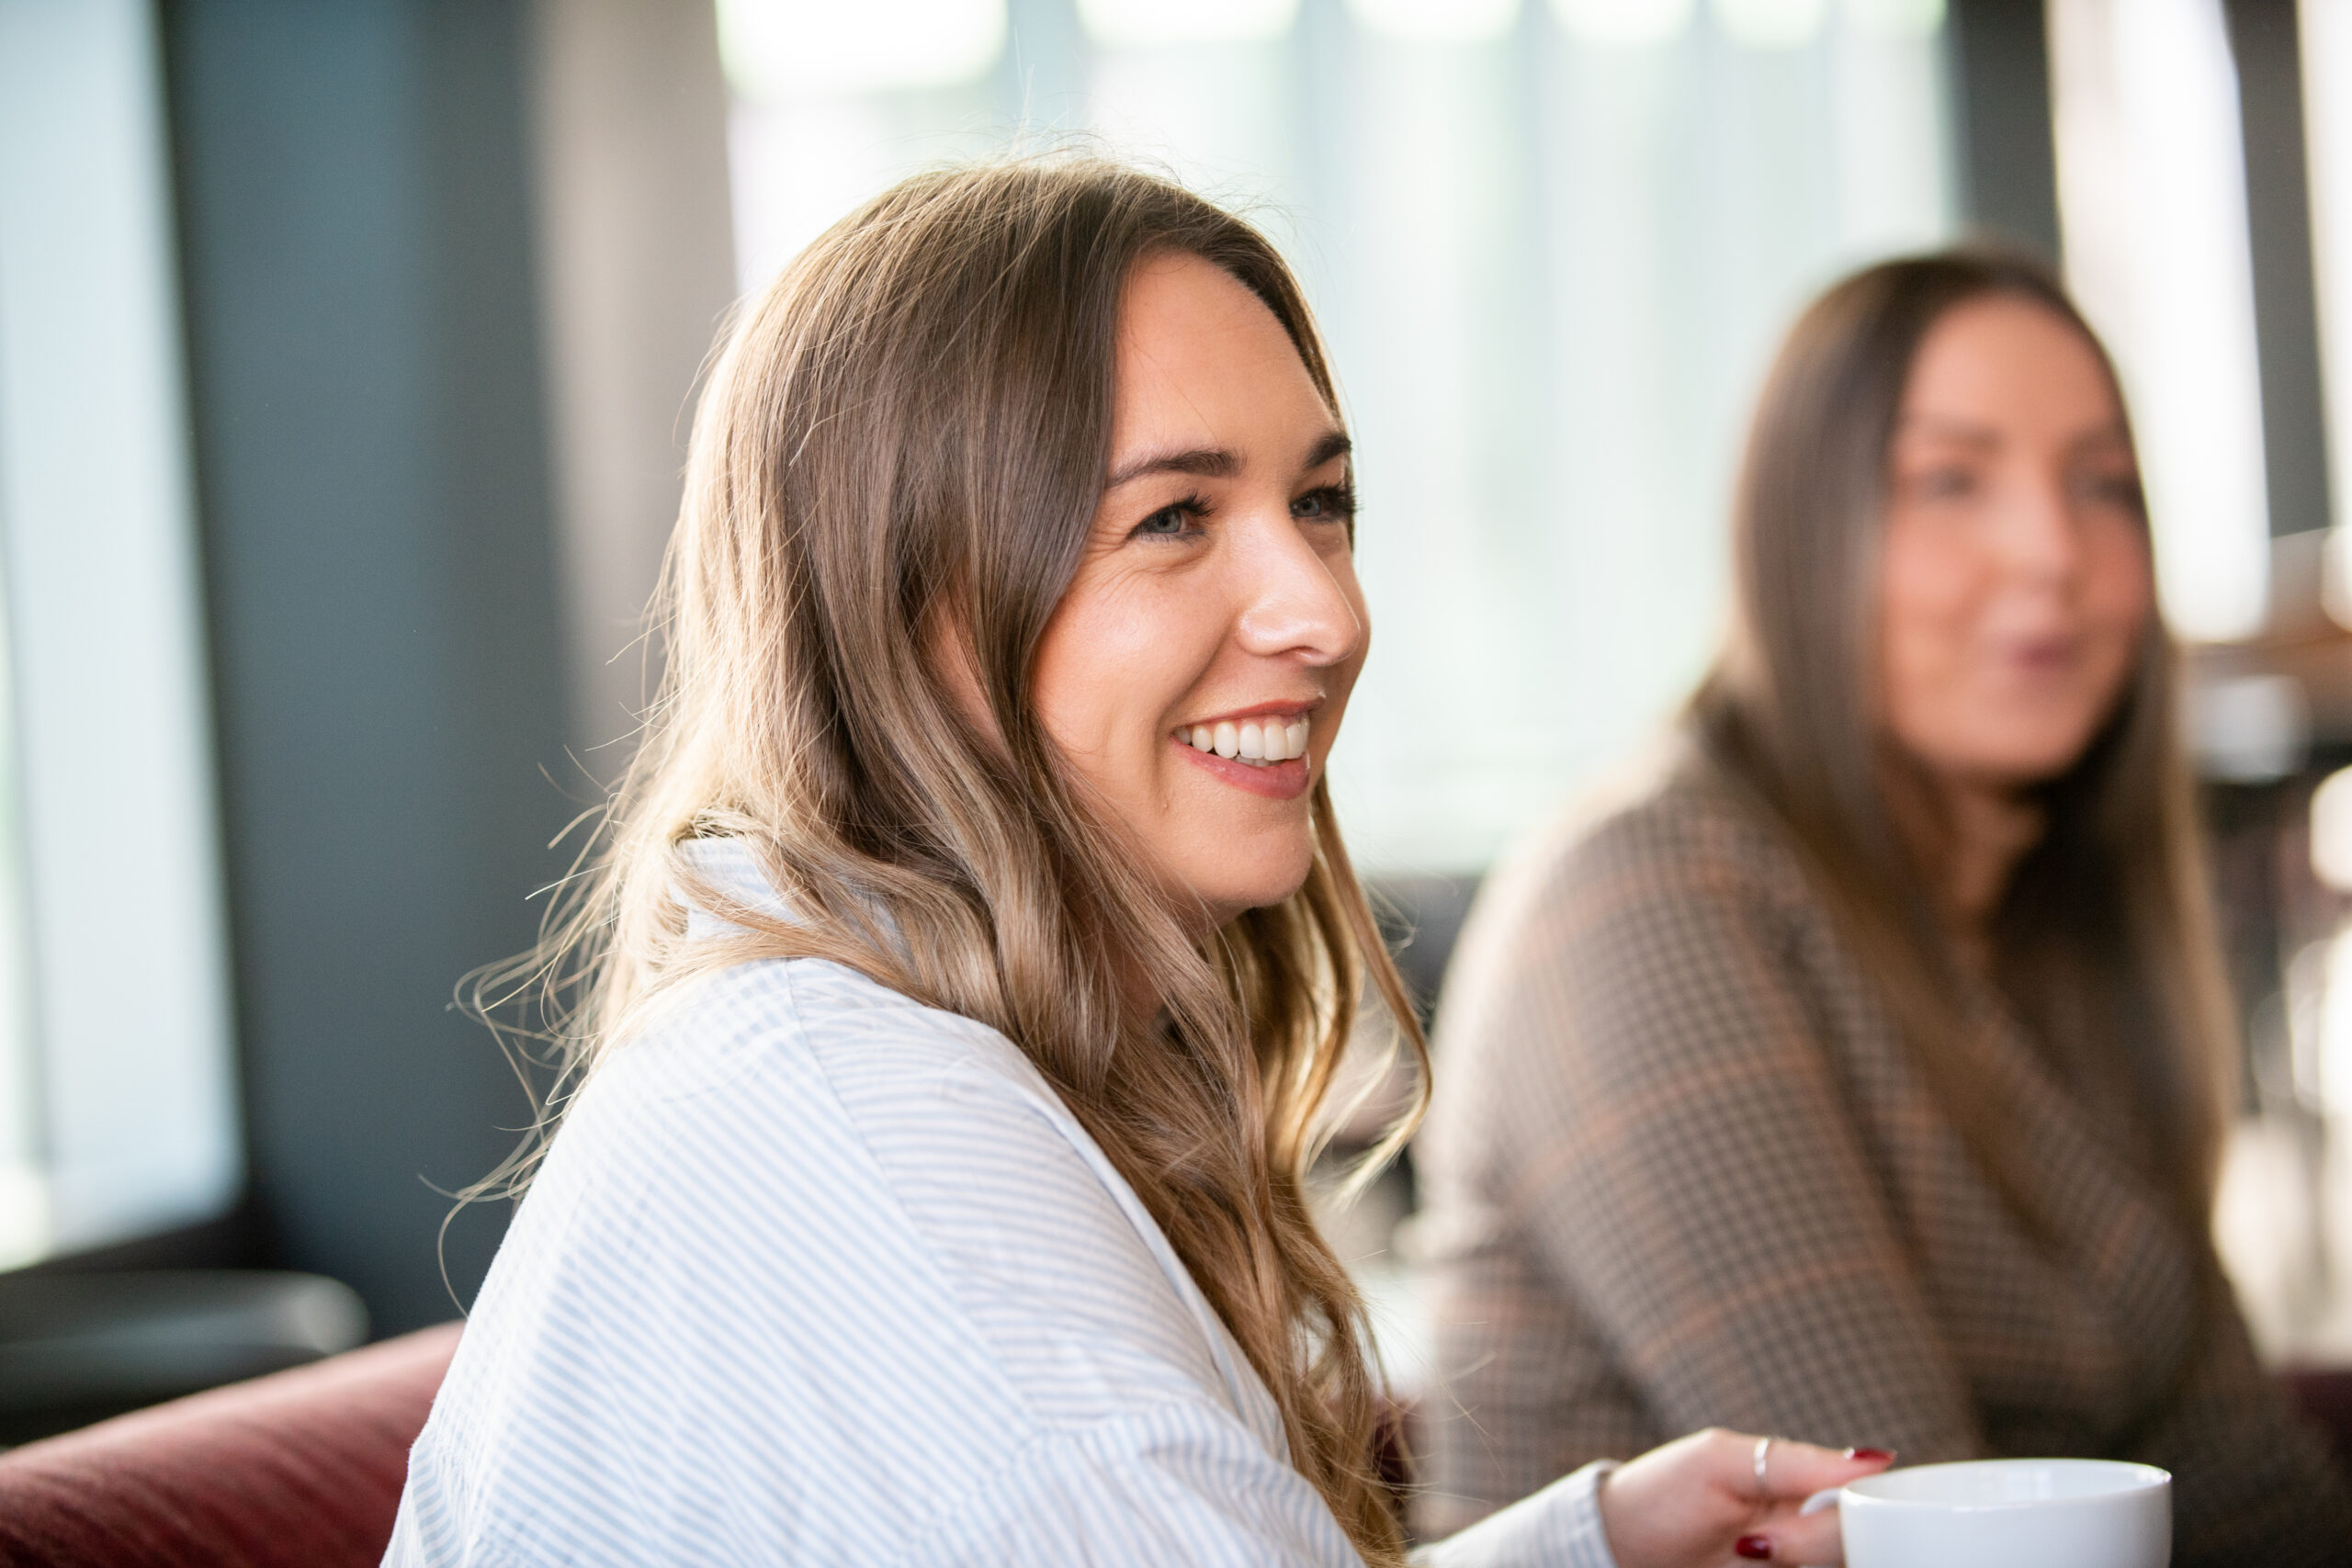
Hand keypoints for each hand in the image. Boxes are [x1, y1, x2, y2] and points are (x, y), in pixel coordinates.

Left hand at [1596, 1429, 1892, 1566]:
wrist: (1614, 1549)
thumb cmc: (1661, 1493)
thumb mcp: (1720, 1462)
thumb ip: (1796, 1463)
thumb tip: (1874, 1459)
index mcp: (1805, 1485)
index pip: (1864, 1502)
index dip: (1849, 1517)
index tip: (1790, 1524)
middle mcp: (1811, 1532)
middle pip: (1851, 1545)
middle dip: (1807, 1546)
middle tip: (1753, 1546)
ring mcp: (1796, 1564)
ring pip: (1838, 1565)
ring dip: (1798, 1562)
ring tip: (1744, 1555)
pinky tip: (1746, 1565)